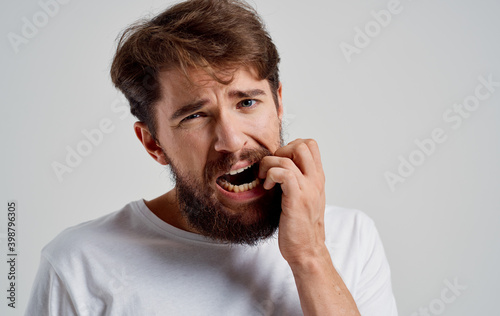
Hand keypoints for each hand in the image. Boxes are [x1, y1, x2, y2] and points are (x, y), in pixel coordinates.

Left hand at [259, 138, 325, 264]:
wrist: (307, 251)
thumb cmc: (301, 228)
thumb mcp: (303, 198)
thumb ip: (296, 182)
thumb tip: (277, 168)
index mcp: (317, 178)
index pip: (310, 145)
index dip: (290, 146)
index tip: (278, 162)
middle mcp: (315, 180)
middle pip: (303, 144)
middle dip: (281, 150)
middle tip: (272, 168)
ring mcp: (308, 189)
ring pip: (289, 156)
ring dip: (270, 163)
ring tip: (265, 178)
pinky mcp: (297, 199)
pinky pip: (283, 173)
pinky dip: (271, 174)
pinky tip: (267, 186)